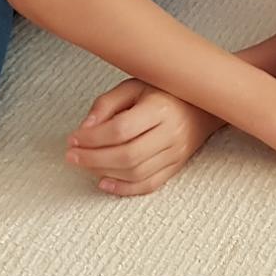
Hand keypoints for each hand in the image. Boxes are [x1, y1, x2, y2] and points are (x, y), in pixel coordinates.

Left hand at [64, 78, 223, 196]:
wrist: (203, 104)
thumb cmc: (164, 92)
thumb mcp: (134, 86)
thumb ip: (107, 104)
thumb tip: (85, 127)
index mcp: (160, 107)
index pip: (120, 129)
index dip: (92, 137)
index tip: (73, 138)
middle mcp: (171, 132)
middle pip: (127, 155)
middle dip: (93, 159)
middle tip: (72, 156)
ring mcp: (176, 153)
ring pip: (136, 173)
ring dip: (104, 172)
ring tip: (85, 165)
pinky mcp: (176, 167)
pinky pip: (149, 185)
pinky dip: (124, 188)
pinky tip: (104, 182)